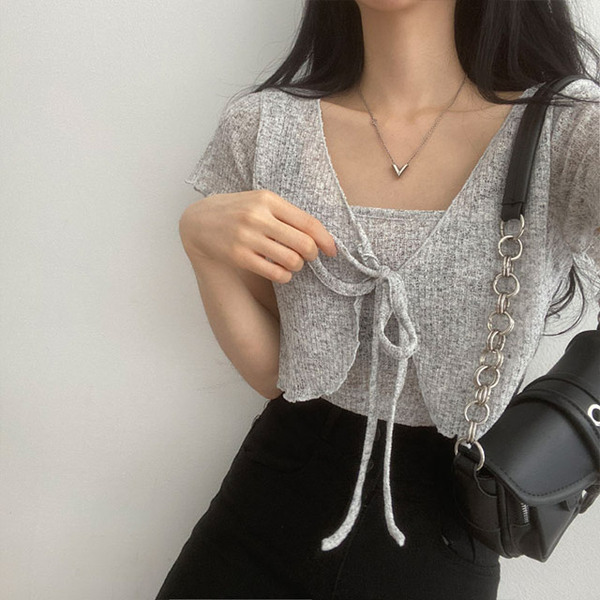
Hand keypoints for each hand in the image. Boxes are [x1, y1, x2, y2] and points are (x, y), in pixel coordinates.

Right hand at [179, 189, 337, 283]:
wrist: (199, 222)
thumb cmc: (237, 211)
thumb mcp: (260, 202)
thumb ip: (287, 215)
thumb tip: (319, 236)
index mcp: (268, 200)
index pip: (308, 223)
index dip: (325, 240)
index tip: (332, 251)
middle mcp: (258, 217)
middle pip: (304, 244)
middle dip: (312, 254)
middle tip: (308, 257)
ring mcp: (247, 237)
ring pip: (292, 260)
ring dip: (297, 266)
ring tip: (292, 263)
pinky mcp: (239, 256)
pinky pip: (275, 273)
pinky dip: (285, 276)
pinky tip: (281, 272)